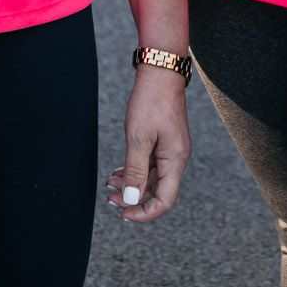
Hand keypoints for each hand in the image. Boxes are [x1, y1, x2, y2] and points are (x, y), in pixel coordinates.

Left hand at [103, 65, 189, 221]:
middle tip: (110, 198)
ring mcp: (171, 150)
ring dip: (132, 184)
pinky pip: (151, 165)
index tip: (124, 213)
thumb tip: (132, 198)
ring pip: (152, 179)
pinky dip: (135, 171)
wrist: (160, 72)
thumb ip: (135, 170)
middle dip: (134, 199)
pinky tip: (119, 171)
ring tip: (110, 183)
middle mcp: (176, 158)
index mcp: (175, 160)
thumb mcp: (138, 138)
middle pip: (158, 192)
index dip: (144, 212)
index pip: (165, 200)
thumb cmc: (151, 101)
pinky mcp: (165, 142)